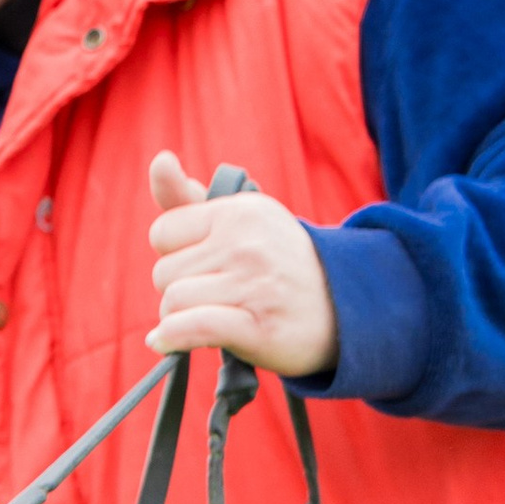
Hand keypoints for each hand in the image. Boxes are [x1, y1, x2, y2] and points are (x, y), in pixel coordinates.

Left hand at [147, 149, 336, 380]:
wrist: (344, 311)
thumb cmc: (280, 266)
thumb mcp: (241, 221)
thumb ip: (189, 199)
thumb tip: (160, 161)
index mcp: (240, 212)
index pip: (163, 233)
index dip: (175, 255)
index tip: (202, 266)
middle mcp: (246, 243)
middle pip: (164, 273)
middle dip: (179, 290)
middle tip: (216, 297)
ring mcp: (253, 284)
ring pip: (173, 302)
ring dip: (180, 319)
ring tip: (211, 318)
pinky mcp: (258, 326)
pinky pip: (194, 326)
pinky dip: (174, 338)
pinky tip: (166, 342)